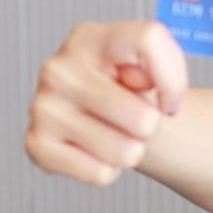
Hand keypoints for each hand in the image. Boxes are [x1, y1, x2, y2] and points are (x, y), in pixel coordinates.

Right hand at [25, 19, 187, 186]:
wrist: (102, 118)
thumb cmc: (130, 88)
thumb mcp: (150, 65)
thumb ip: (159, 62)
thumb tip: (137, 83)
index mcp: (90, 37)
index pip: (149, 41)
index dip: (175, 80)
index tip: (170, 99)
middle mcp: (59, 68)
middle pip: (144, 119)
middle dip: (153, 127)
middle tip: (140, 121)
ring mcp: (43, 106)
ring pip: (125, 152)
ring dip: (133, 150)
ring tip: (119, 134)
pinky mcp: (37, 144)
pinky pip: (100, 174)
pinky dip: (109, 169)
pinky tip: (97, 150)